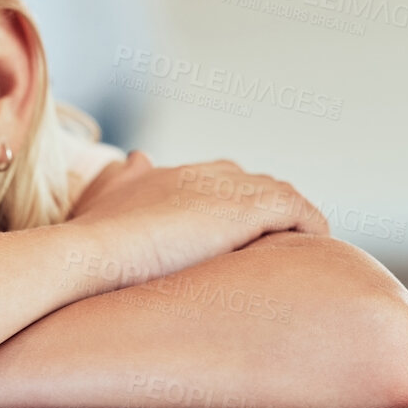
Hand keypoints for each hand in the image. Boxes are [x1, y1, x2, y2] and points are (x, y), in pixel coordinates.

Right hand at [67, 151, 329, 283]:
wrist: (91, 251)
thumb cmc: (89, 241)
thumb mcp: (101, 201)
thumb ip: (120, 181)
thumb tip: (136, 156)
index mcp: (170, 174)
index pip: (217, 179)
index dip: (234, 202)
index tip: (241, 231)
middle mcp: (201, 173)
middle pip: (251, 183)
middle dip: (267, 208)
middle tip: (279, 239)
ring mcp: (225, 188)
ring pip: (277, 193)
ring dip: (292, 216)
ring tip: (302, 244)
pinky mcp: (245, 209)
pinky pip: (295, 209)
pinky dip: (310, 222)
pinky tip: (317, 242)